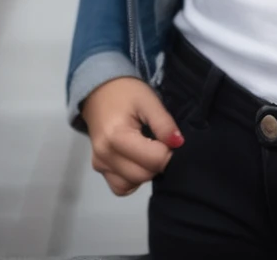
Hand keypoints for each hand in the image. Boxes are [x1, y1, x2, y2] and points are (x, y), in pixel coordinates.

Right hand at [81, 76, 184, 196]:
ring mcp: (99, 164)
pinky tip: (137, 160)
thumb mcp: (148, 100)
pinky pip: (120, 186)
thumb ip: (163, 123)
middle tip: (161, 143)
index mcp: (116, 137)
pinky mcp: (98, 168)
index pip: (153, 160)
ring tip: (148, 150)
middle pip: (142, 175)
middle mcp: (104, 155)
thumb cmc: (126, 92)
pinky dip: (132, 179)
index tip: (171, 140)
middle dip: (157, 163)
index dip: (168, 152)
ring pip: (131, 185)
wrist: (100, 91)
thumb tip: (178, 144)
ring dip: (145, 172)